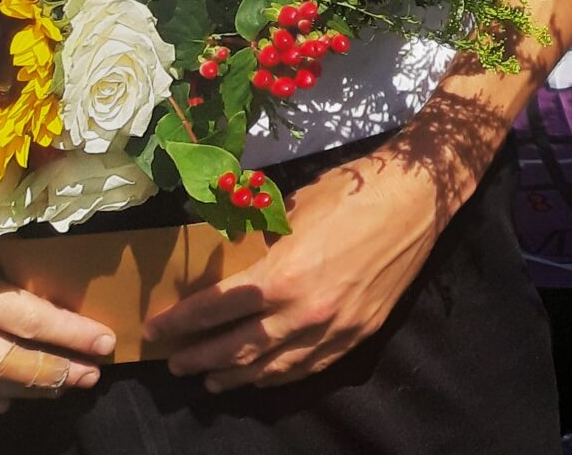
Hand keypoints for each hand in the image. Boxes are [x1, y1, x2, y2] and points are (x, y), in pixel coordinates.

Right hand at [0, 148, 110, 413]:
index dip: (72, 335)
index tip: (107, 341)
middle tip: (92, 375)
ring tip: (60, 387)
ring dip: (22, 390)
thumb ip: (14, 245)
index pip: (29, 321)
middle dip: (56, 372)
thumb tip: (71, 254)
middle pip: (6, 363)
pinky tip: (3, 400)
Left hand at [147, 144, 441, 390]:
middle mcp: (304, 312)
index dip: (181, 322)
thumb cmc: (352, 191)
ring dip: (236, 376)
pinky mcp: (357, 334)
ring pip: (272, 368)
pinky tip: (263, 376)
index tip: (154, 330)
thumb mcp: (294, 209)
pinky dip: (279, 375)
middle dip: (200, 358)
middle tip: (175, 363)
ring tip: (211, 380)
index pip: (216, 309)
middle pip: (238, 348)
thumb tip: (232, 257)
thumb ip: (261, 242)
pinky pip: (309, 366)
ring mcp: (333, 328)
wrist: (416, 198)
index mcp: (282, 275)